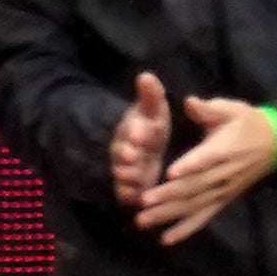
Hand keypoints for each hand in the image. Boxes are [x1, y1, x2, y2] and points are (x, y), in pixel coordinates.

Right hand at [108, 72, 167, 210]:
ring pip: (123, 173)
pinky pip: (125, 191)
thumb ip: (151, 95)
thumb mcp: (154, 109)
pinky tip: (135, 200)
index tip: (141, 134)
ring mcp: (126, 167)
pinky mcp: (130, 184)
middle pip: (123, 153)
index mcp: (134, 129)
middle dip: (127, 156)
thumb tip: (147, 75)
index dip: (136, 132)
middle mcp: (126, 148)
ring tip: (135, 180)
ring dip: (128, 177)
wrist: (143, 144)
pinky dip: (129, 195)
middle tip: (133, 158)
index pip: (131, 129)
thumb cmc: (151, 124)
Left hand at [135, 98, 276, 246]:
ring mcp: (223, 190)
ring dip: (169, 214)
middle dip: (168, 196)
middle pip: (195, 187)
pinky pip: (204, 217)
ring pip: (195, 205)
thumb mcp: (232, 109)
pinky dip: (186, 229)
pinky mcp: (223, 200)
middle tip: (142, 201)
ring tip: (143, 221)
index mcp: (224, 149)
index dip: (189, 166)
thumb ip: (209, 108)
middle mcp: (224, 173)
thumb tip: (189, 101)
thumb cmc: (249, 123)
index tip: (169, 174)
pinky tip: (166, 239)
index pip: (206, 159)